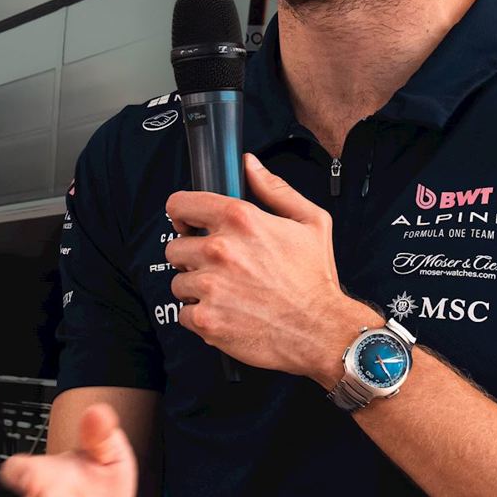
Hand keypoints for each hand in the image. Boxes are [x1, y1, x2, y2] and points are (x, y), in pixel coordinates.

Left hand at [165, 154, 366, 378]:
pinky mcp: (205, 319)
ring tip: (227, 293)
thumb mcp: (310, 222)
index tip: (188, 224)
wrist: (321, 330)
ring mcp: (210, 286)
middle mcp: (220, 250)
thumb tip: (248, 165)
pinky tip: (227, 313)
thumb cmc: (314, 280)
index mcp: (241, 220)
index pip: (181, 204)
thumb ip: (274, 189)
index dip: (182, 214)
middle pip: (175, 248)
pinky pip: (184, 313)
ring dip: (196, 288)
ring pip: (178, 282)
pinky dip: (201, 316)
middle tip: (218, 268)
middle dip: (192, 257)